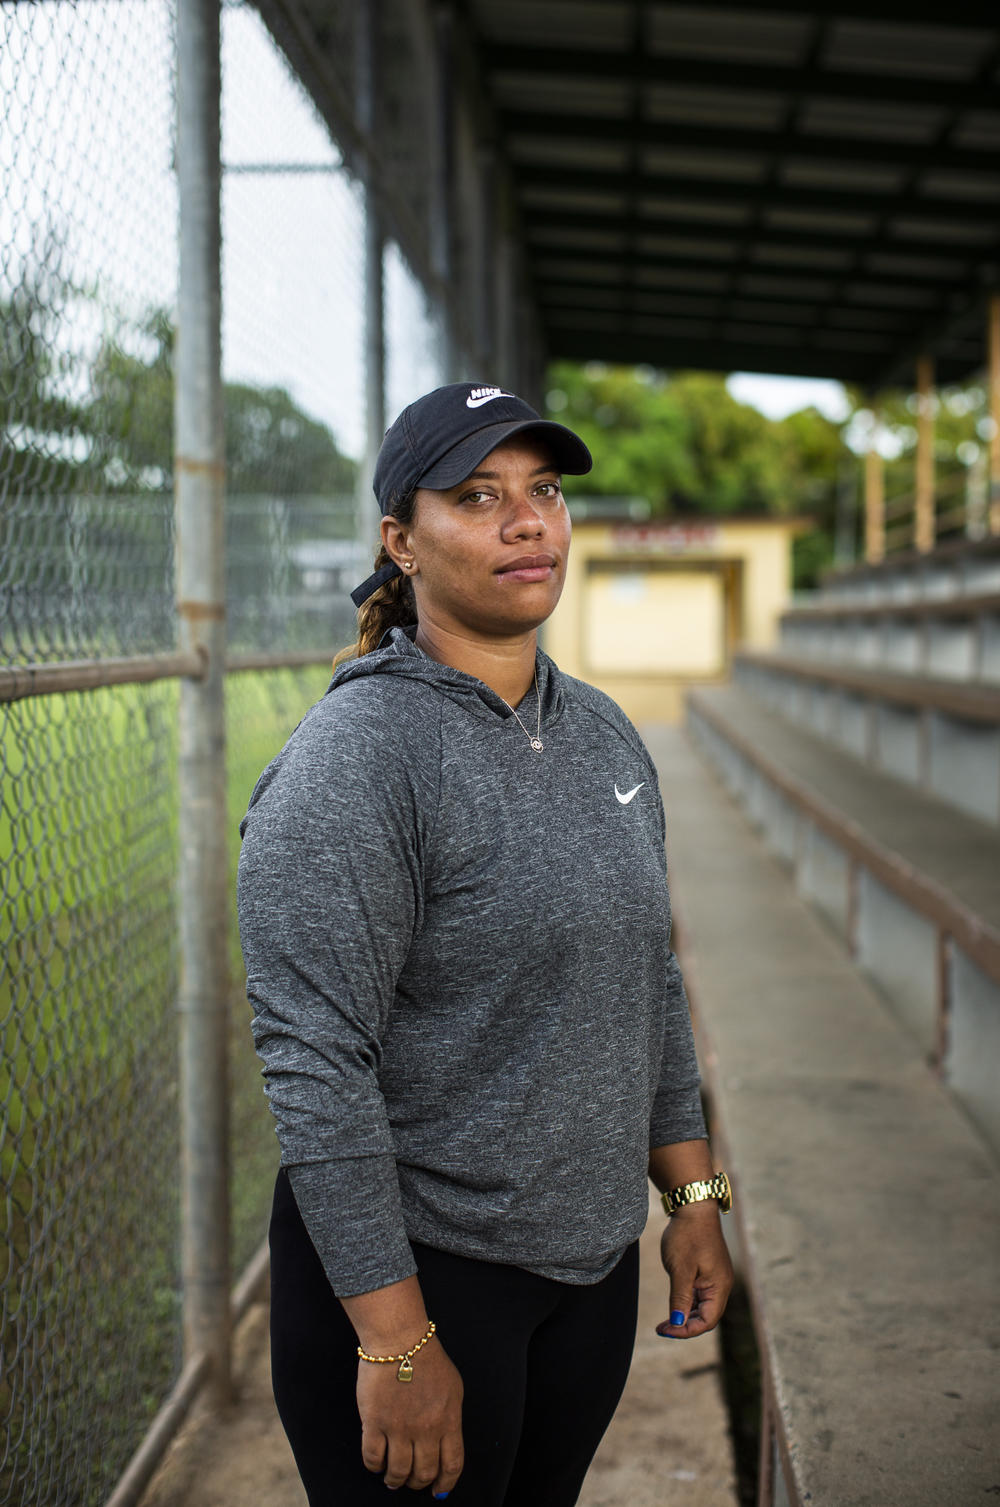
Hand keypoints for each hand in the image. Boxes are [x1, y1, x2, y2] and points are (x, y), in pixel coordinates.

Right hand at [357, 1335, 464, 1494]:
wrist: (399, 1339)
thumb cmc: (427, 1359)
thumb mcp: (453, 1388)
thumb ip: (450, 1419)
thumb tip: (447, 1445)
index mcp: (448, 1420)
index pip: (451, 1465)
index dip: (445, 1483)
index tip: (439, 1490)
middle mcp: (425, 1429)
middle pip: (424, 1472)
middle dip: (419, 1483)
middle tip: (413, 1481)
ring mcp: (399, 1427)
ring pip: (398, 1472)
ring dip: (396, 1480)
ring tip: (393, 1479)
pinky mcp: (374, 1422)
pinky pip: (373, 1458)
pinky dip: (374, 1466)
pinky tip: (376, 1463)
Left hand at [657, 1204, 732, 1338]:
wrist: (692, 1207)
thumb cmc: (687, 1236)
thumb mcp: (680, 1270)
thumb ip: (680, 1299)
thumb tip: (678, 1324)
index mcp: (719, 1286)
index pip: (707, 1321)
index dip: (686, 1330)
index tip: (665, 1330)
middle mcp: (721, 1284)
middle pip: (706, 1317)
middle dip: (685, 1326)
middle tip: (662, 1328)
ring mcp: (716, 1277)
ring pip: (703, 1306)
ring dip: (686, 1315)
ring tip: (665, 1320)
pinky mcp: (708, 1270)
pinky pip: (700, 1294)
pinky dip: (688, 1302)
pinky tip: (674, 1303)